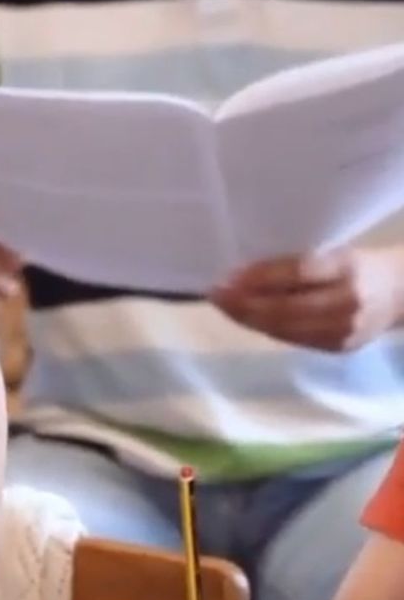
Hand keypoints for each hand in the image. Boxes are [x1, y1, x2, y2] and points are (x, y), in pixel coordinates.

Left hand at [211, 247, 403, 351]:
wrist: (402, 294)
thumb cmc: (359, 265)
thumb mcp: (335, 251)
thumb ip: (297, 262)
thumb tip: (242, 272)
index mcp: (348, 268)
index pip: (297, 272)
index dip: (258, 277)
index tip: (227, 276)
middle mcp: (348, 302)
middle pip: (286, 307)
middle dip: (243, 303)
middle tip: (214, 294)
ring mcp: (345, 330)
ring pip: (286, 328)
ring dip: (248, 319)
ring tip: (223, 307)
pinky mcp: (340, 348)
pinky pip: (294, 340)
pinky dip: (267, 328)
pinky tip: (248, 319)